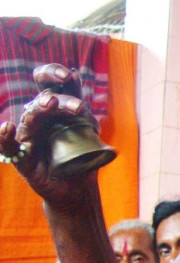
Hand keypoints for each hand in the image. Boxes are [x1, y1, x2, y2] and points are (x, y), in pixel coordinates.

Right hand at [0, 64, 97, 209]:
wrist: (79, 189)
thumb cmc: (83, 157)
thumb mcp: (89, 133)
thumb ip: (84, 110)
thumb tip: (77, 77)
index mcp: (56, 109)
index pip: (48, 82)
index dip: (53, 73)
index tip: (68, 75)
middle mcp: (40, 119)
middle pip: (43, 100)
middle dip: (58, 98)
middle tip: (76, 107)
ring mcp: (30, 137)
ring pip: (30, 118)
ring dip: (39, 110)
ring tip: (50, 104)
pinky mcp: (23, 158)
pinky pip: (9, 147)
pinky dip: (5, 138)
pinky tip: (7, 128)